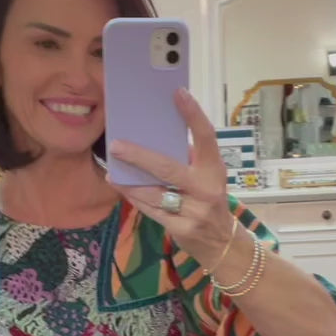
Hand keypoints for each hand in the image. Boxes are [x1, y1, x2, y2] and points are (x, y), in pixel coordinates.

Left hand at [108, 88, 237, 270]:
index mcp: (214, 169)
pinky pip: (152, 210)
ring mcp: (195, 211)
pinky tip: (121, 187)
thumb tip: (153, 137)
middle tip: (116, 145)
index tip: (178, 93)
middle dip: (140, 156)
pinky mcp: (181, 229)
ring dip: (130, 181)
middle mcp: (207, 189)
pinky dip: (135, 198)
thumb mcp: (207, 178)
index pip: (206, 137)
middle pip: (169, 168)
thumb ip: (187, 160)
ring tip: (113, 169)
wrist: (222, 243)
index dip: (193, 114)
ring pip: (155, 193)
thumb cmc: (208, 200)